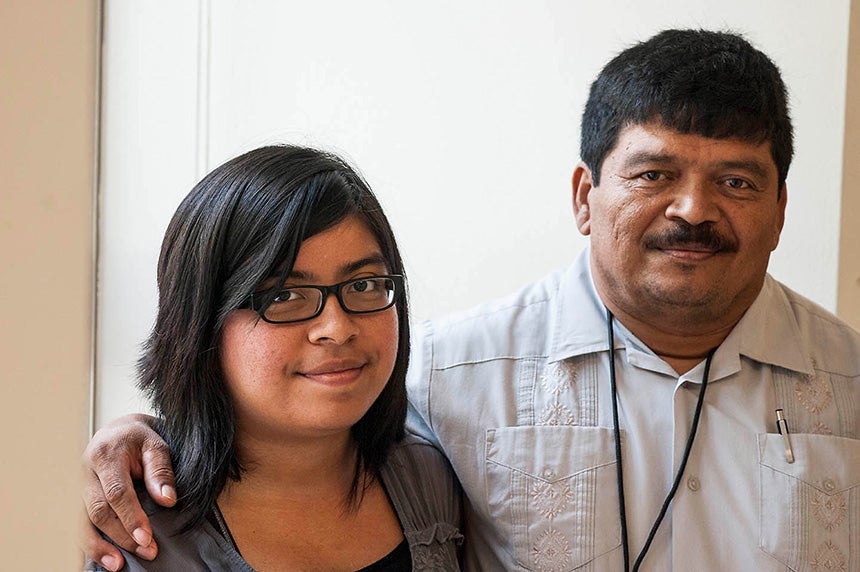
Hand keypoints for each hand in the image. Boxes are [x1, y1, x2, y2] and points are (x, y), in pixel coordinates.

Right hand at [81, 413, 175, 569]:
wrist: (117, 430)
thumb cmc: (139, 439)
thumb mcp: (156, 445)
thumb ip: (161, 471)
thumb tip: (167, 500)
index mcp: (106, 455)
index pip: (116, 492)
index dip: (130, 517)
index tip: (146, 538)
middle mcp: (86, 472)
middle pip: (98, 511)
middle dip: (121, 536)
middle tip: (146, 551)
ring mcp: (78, 486)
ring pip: (82, 521)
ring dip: (99, 546)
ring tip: (118, 564)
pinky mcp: (77, 498)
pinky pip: (79, 523)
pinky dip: (89, 542)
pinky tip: (103, 557)